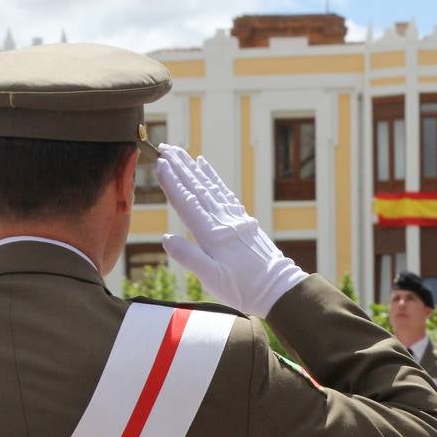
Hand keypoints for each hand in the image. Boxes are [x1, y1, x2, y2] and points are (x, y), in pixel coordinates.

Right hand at [156, 145, 306, 316]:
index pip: (187, 203)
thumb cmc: (244, 289)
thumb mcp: (212, 279)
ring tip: (181, 153)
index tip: (159, 163)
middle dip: (180, 167)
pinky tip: (206, 169)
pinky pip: (225, 194)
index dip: (171, 183)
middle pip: (198, 189)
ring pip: (211, 187)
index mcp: (213, 235)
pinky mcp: (244, 222)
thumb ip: (189, 257)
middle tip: (164, 147)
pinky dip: (213, 179)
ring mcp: (236, 219)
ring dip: (194, 169)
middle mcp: (224, 221)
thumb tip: (166, 238)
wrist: (278, 289)